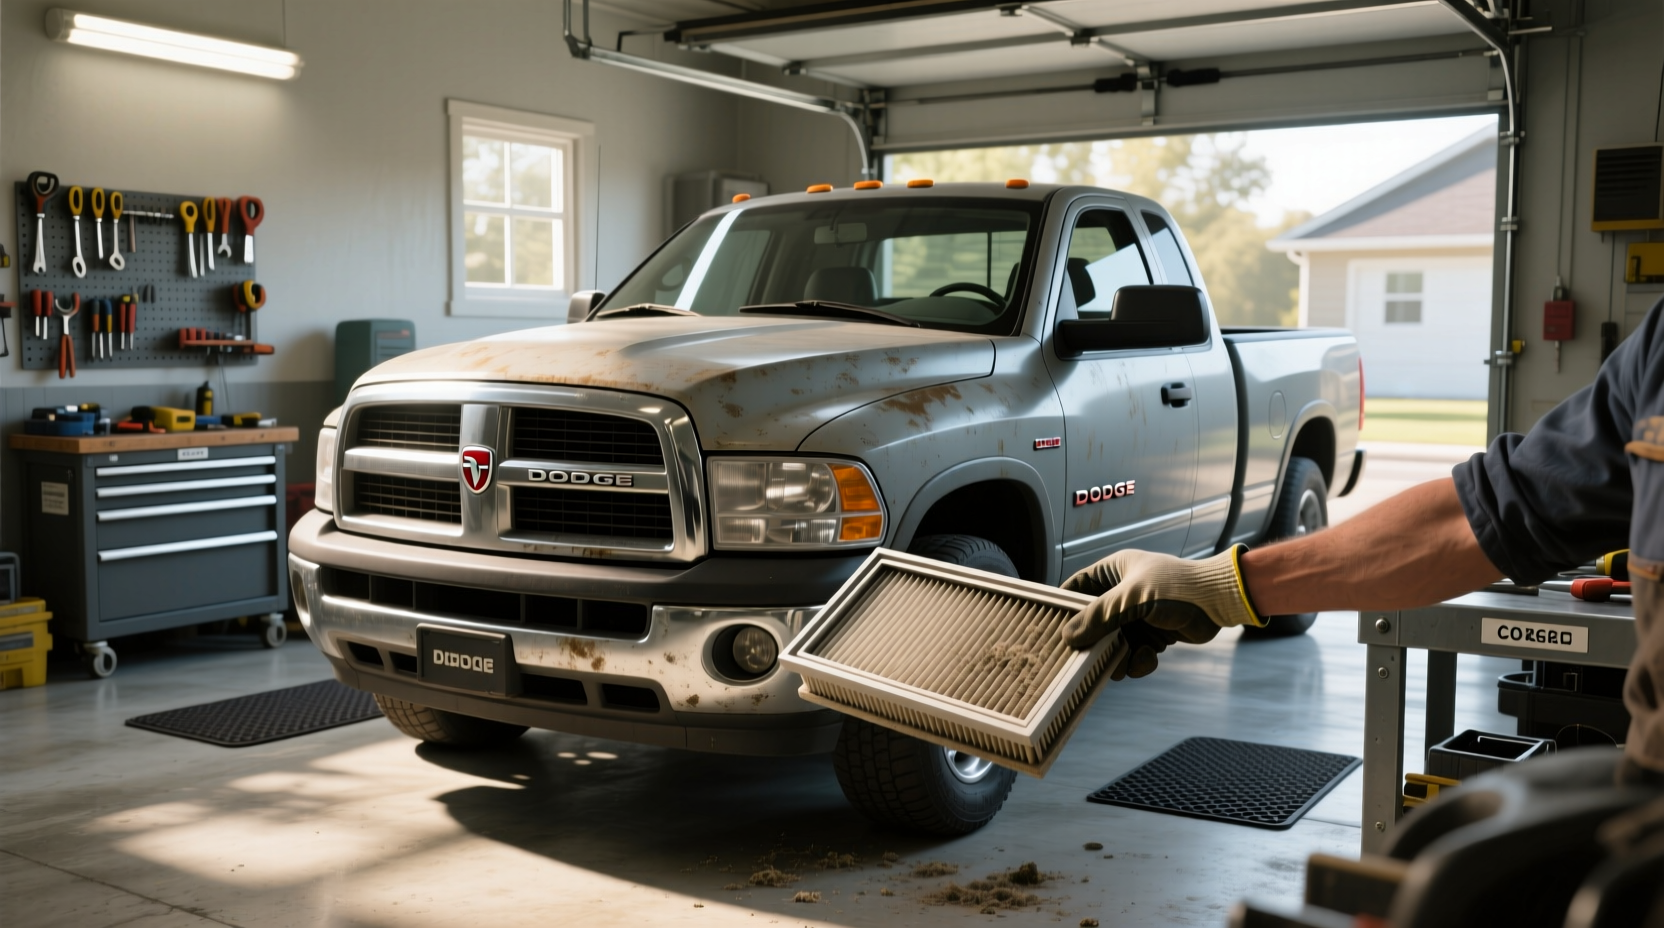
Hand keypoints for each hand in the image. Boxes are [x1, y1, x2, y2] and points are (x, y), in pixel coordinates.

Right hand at [1060, 546, 1261, 678]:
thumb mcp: (1131, 599)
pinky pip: (1133, 653)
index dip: (1063, 609)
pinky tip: (1149, 658)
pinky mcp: (1153, 633)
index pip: (1076, 589)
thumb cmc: (1176, 588)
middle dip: (1093, 644)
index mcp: (1113, 571)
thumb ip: (1098, 617)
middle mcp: (1122, 592)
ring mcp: (1137, 614)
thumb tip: (1067, 637)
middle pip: (1093, 623)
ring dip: (1116, 657)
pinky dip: (1138, 661)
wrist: (1220, 602)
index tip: (1054, 631)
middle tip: (1087, 661)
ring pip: (1112, 643)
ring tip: (1122, 665)